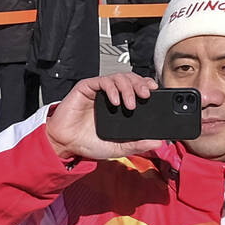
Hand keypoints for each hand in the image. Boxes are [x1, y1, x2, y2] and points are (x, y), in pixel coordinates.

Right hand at [43, 72, 162, 162]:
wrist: (66, 144)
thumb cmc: (87, 143)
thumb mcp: (118, 148)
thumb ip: (137, 145)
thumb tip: (158, 143)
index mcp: (119, 106)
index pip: (136, 89)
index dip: (146, 86)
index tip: (155, 92)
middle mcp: (110, 95)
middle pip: (130, 79)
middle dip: (141, 84)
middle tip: (146, 95)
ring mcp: (98, 91)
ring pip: (119, 77)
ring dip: (128, 88)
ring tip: (130, 104)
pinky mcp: (86, 87)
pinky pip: (102, 81)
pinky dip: (112, 89)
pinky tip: (115, 101)